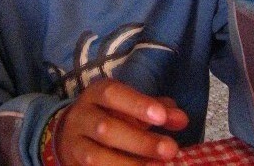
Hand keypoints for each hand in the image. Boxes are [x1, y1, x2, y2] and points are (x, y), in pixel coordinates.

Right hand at [56, 79, 188, 164]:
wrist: (71, 135)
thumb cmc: (110, 116)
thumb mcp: (130, 106)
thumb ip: (157, 110)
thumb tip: (182, 119)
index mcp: (95, 95)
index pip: (112, 94)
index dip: (137, 104)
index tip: (162, 117)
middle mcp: (80, 118)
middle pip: (106, 129)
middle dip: (140, 142)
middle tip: (170, 149)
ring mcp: (74, 145)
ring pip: (96, 157)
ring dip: (129, 164)